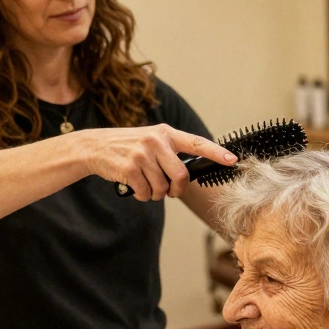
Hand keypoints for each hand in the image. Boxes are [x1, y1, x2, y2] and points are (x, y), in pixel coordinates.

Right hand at [82, 124, 235, 201]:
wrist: (95, 147)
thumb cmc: (128, 148)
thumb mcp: (150, 141)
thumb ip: (171, 152)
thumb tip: (189, 176)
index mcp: (166, 133)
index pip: (197, 143)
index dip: (216, 153)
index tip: (233, 159)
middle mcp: (156, 141)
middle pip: (181, 175)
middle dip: (177, 189)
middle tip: (169, 190)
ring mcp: (142, 154)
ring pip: (163, 188)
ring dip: (156, 194)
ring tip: (146, 184)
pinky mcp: (129, 168)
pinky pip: (146, 193)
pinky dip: (143, 196)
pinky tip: (134, 186)